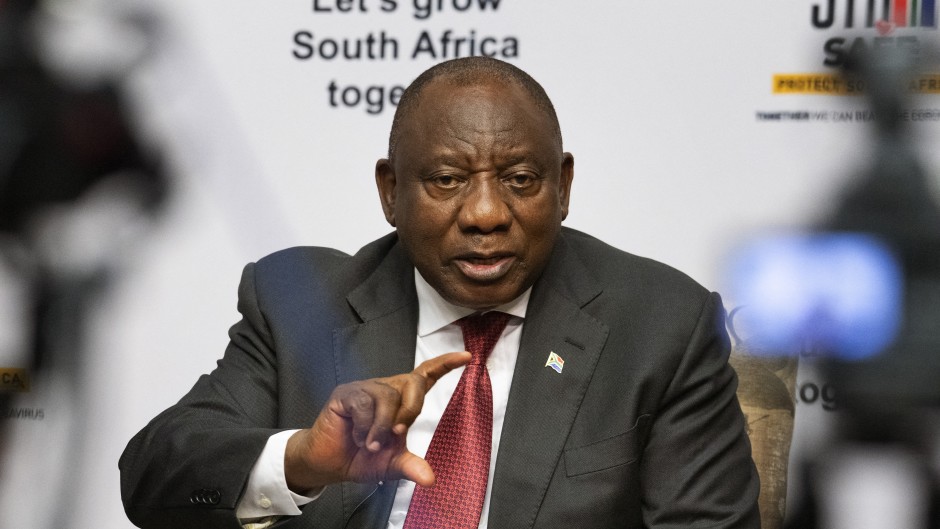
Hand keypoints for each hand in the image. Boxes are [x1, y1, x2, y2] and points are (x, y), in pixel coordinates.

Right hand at [284, 351, 470, 493]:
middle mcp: (385, 389)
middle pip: (412, 382)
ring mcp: (365, 388)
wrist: (329, 464)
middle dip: (411, 409)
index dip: (445, 364)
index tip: (467, 357)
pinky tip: (358, 437)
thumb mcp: (391, 465)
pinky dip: (365, 427)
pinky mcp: (346, 393)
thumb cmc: (361, 457)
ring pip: (387, 396)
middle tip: (397, 433)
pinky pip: (364, 404)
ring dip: (382, 427)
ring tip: (371, 444)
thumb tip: (429, 478)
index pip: (426, 375)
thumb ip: (411, 467)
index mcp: (401, 400)